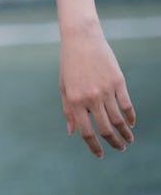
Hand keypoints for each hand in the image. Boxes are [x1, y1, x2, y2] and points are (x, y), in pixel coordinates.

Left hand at [59, 23, 135, 157]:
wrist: (81, 38)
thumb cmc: (70, 64)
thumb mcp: (64, 86)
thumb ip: (68, 110)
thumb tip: (72, 132)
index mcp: (74, 100)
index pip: (86, 132)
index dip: (94, 146)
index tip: (100, 155)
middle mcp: (90, 97)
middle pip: (105, 129)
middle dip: (113, 143)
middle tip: (119, 149)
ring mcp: (105, 90)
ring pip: (119, 120)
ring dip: (125, 133)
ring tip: (128, 140)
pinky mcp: (118, 82)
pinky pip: (127, 105)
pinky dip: (131, 117)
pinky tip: (131, 123)